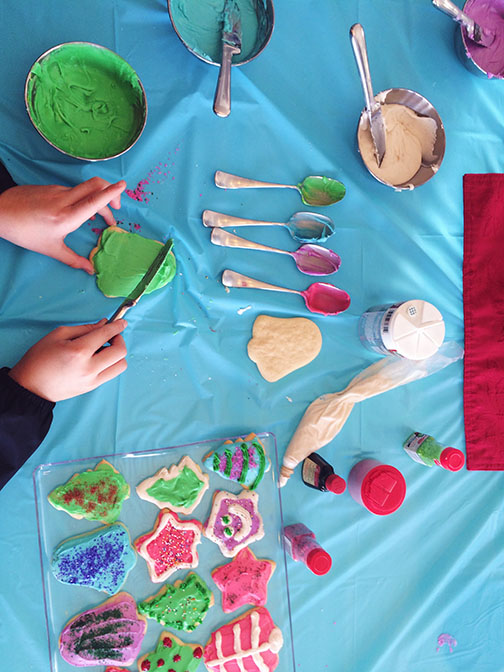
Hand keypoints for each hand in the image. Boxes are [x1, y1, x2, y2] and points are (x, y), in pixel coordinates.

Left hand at [0, 177, 125, 273]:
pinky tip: (77, 210)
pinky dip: (82, 198)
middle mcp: (65, 200)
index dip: (112, 193)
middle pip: (95, 185)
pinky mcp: (51, 187)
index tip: (123, 186)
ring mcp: (57, 190)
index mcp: (67, 216)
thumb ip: (73, 259)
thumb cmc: (25, 233)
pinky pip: (72, 190)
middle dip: (111, 191)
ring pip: (84, 188)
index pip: (95, 200)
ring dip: (97, 198)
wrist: (0, 213)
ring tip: (97, 215)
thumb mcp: (51, 249)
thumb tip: (90, 270)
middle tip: (116, 207)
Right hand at [8, 319, 127, 401]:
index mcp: (78, 351)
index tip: (121, 322)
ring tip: (104, 349)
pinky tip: (98, 358)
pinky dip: (110, 363)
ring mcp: (92, 380)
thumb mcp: (57, 335)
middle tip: (110, 335)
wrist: (30, 387)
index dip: (117, 326)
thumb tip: (103, 324)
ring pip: (121, 365)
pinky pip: (111, 374)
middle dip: (119, 339)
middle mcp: (89, 367)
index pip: (106, 335)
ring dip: (117, 354)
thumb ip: (84, 328)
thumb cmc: (39, 359)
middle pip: (120, 351)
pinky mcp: (92, 387)